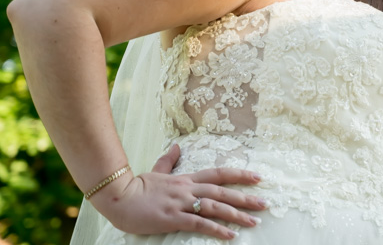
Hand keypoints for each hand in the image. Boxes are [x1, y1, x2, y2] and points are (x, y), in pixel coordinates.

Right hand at [91, 145, 265, 239]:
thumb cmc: (136, 186)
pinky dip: (217, 229)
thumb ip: (168, 160)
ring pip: (215, 207)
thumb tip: (176, 146)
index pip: (219, 173)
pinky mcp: (173, 218)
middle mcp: (188, 188)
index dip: (239, 174)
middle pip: (223, 191)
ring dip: (237, 215)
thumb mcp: (156, 171)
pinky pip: (200, 224)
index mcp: (186, 178)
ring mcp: (181, 203)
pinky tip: (231, 236)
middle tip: (265, 203)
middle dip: (246, 197)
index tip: (258, 177)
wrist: (118, 196)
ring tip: (254, 221)